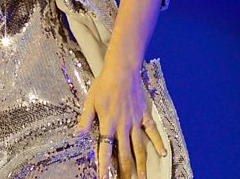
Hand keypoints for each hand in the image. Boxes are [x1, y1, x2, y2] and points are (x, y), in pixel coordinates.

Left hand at [75, 64, 166, 178]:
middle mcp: (123, 126)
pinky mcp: (144, 115)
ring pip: (140, 147)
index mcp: (108, 124)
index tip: (103, 178)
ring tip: (143, 177)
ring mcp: (135, 121)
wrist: (121, 71)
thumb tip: (76, 135)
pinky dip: (158, 142)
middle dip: (125, 170)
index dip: (104, 166)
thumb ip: (85, 121)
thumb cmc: (103, 85)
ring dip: (141, 164)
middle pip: (125, 153)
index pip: (105, 149)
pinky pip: (152, 131)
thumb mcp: (90, 102)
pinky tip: (163, 153)